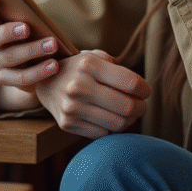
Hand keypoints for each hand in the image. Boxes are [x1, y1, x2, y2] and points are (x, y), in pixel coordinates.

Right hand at [0, 0, 59, 111]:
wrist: (37, 65)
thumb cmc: (34, 34)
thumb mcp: (30, 23)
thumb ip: (28, 16)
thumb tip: (37, 13)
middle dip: (7, 32)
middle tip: (27, 28)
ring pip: (8, 57)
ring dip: (31, 50)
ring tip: (52, 45)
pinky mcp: (7, 80)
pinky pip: (21, 77)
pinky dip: (39, 71)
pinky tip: (54, 65)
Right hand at [35, 49, 150, 138]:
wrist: (46, 82)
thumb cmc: (79, 69)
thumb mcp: (94, 57)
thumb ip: (117, 67)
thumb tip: (139, 88)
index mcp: (89, 65)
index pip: (131, 83)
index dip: (145, 90)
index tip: (145, 91)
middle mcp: (78, 86)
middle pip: (127, 106)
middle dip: (141, 108)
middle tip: (141, 105)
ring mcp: (71, 107)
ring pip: (118, 124)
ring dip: (129, 120)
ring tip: (128, 114)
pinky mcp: (67, 124)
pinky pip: (103, 133)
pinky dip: (110, 128)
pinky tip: (108, 119)